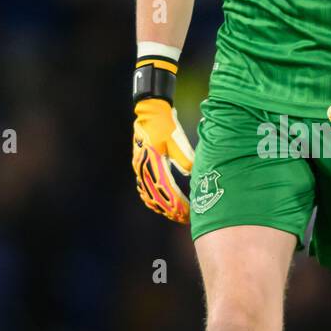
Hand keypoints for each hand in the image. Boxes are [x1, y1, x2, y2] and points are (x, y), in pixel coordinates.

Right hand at [132, 98, 193, 221]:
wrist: (149, 112)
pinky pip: (143, 188)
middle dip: (171, 210)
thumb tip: (191, 173)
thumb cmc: (165, 124)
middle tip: (185, 218)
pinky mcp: (139, 166)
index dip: (178, 205)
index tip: (188, 212)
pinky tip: (159, 204)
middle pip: (157, 197)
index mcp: (153, 162)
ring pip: (149, 195)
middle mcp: (144, 168)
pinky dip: (152, 199)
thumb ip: (184, 158)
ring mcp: (139, 168)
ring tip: (175, 214)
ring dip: (162, 207)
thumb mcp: (177, 139)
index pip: (166, 191)